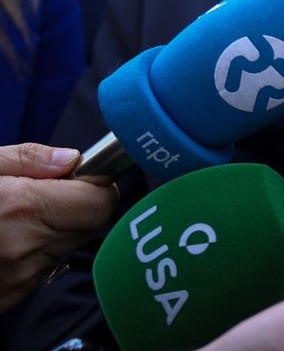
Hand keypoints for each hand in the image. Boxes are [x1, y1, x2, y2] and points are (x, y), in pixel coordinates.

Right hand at [0, 143, 116, 310]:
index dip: (96, 186)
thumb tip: (73, 159)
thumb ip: (30, 159)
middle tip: (43, 195)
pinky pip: (39, 273)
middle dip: (75, 207)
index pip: (99, 203)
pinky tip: (1, 243)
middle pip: (88, 227)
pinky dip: (30, 257)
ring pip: (64, 251)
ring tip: (12, 220)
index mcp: (24, 208)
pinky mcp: (5, 299)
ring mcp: (15, 280)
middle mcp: (24, 249)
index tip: (81, 178)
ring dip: (51, 234)